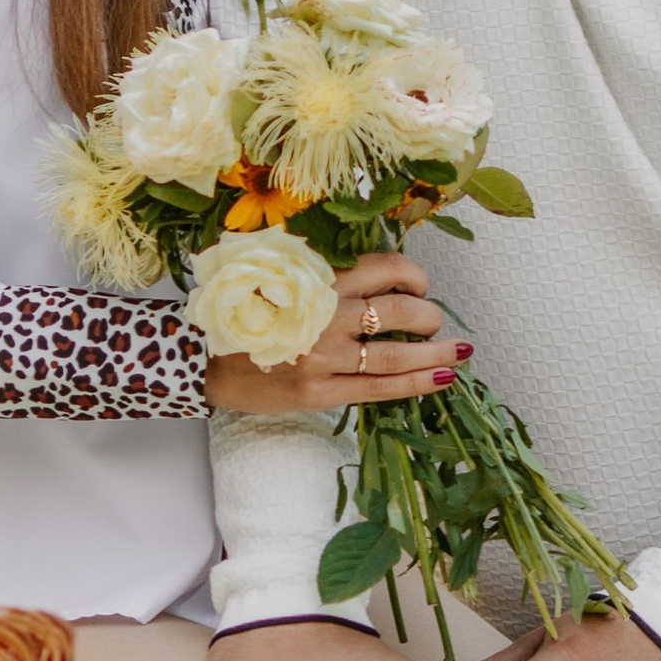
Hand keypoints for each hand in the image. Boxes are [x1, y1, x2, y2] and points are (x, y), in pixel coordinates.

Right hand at [203, 247, 470, 415]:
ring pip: (396, 355)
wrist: (201, 358)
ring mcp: (323, 356)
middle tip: (434, 322)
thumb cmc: (243, 312)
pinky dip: (416, 383)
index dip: (413, 277)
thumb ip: (325, 271)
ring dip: (435, 353)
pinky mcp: (320, 391)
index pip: (385, 269)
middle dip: (428, 317)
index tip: (418, 286)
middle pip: (399, 312)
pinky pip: (379, 389)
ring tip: (459, 353)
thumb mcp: (280, 274)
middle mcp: (324, 314)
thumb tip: (378, 274)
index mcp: (317, 278)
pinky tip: (441, 378)